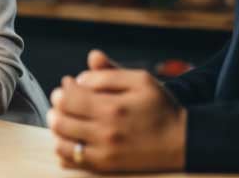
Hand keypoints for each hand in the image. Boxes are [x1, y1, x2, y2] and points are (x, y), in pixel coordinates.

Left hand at [47, 49, 186, 172]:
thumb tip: (80, 76)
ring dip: (57, 127)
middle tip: (64, 101)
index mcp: (112, 107)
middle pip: (60, 120)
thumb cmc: (160, 107)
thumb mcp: (140, 80)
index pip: (68, 98)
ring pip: (61, 141)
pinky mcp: (105, 166)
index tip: (69, 85)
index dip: (63, 89)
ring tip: (66, 118)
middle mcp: (105, 132)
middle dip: (57, 107)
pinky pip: (71, 161)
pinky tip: (71, 137)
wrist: (181, 141)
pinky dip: (63, 148)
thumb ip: (108, 72)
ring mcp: (104, 152)